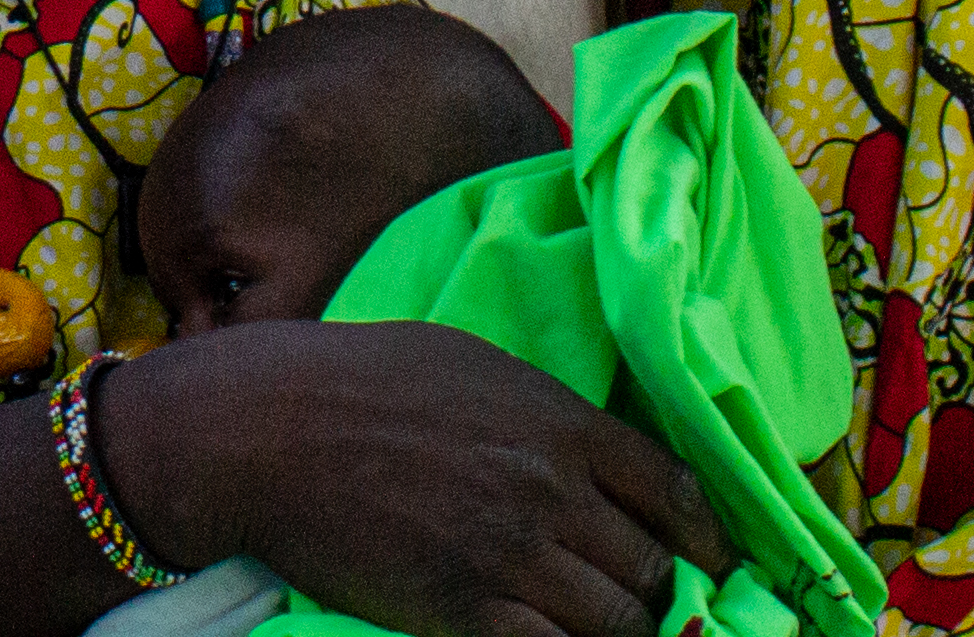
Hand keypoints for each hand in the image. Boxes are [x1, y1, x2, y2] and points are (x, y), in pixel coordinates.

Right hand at [107, 316, 730, 636]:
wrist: (263, 429)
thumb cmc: (356, 379)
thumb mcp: (469, 364)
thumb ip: (542, 412)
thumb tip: (591, 454)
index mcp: (560, 421)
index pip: (674, 493)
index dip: (706, 540)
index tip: (710, 562)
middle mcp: (551, 489)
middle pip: (652, 570)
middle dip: (658, 596)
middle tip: (642, 604)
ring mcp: (510, 554)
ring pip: (616, 624)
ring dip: (616, 633)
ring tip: (598, 629)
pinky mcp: (464, 609)